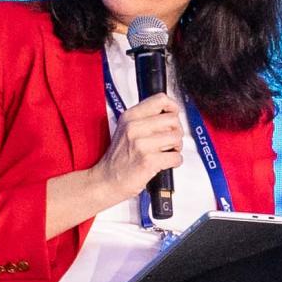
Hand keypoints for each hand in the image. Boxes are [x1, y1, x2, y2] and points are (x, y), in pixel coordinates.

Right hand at [50, 92, 188, 230]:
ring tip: (166, 152)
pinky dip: (175, 162)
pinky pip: (176, 157)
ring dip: (176, 148)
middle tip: (170, 141)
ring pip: (176, 138)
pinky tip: (165, 163)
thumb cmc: (118, 159)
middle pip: (173, 120)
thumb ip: (145, 120)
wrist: (106, 181)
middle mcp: (134, 127)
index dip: (173, 108)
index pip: (160, 100)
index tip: (174, 115)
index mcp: (130, 116)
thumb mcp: (126, 130)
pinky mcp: (148, 161)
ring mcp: (141, 144)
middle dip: (176, 132)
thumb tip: (171, 114)